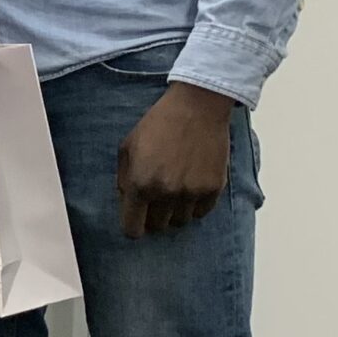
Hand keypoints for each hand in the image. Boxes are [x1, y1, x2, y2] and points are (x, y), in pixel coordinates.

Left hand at [115, 83, 236, 239]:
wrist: (197, 106)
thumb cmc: (158, 124)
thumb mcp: (127, 147)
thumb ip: (124, 179)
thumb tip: (127, 203)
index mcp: (140, 184)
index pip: (133, 229)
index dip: (133, 226)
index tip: (137, 219)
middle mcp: (165, 193)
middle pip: (158, 226)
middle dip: (154, 216)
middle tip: (157, 198)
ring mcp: (191, 192)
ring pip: (180, 221)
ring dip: (175, 210)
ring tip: (175, 187)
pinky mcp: (213, 188)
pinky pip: (201, 212)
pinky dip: (195, 204)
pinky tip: (191, 185)